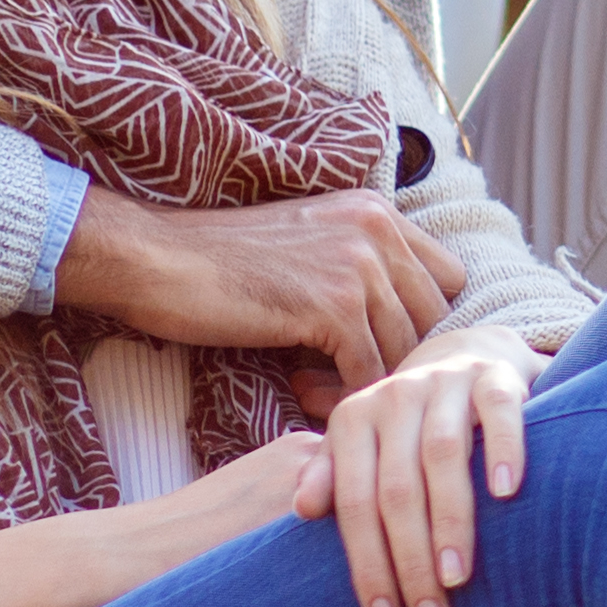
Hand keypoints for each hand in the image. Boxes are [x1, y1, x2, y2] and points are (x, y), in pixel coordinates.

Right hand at [60, 186, 467, 383]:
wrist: (160, 259)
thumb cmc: (225, 262)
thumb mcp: (309, 245)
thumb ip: (359, 268)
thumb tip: (400, 329)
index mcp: (378, 212)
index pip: (447, 279)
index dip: (422, 323)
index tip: (383, 350)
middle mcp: (378, 230)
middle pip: (435, 319)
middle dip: (400, 359)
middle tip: (349, 380)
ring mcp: (358, 265)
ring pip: (404, 351)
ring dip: (367, 383)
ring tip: (316, 388)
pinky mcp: (332, 306)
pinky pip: (367, 373)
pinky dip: (340, 395)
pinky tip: (300, 390)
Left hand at [288, 333, 537, 606]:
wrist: (464, 357)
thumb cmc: (406, 427)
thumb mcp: (360, 447)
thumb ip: (332, 477)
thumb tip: (301, 511)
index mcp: (352, 420)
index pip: (354, 502)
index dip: (367, 563)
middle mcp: (393, 398)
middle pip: (396, 488)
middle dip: (410, 560)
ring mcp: (444, 384)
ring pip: (443, 456)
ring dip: (451, 523)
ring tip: (457, 579)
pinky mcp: (494, 378)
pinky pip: (499, 414)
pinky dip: (503, 451)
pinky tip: (506, 495)